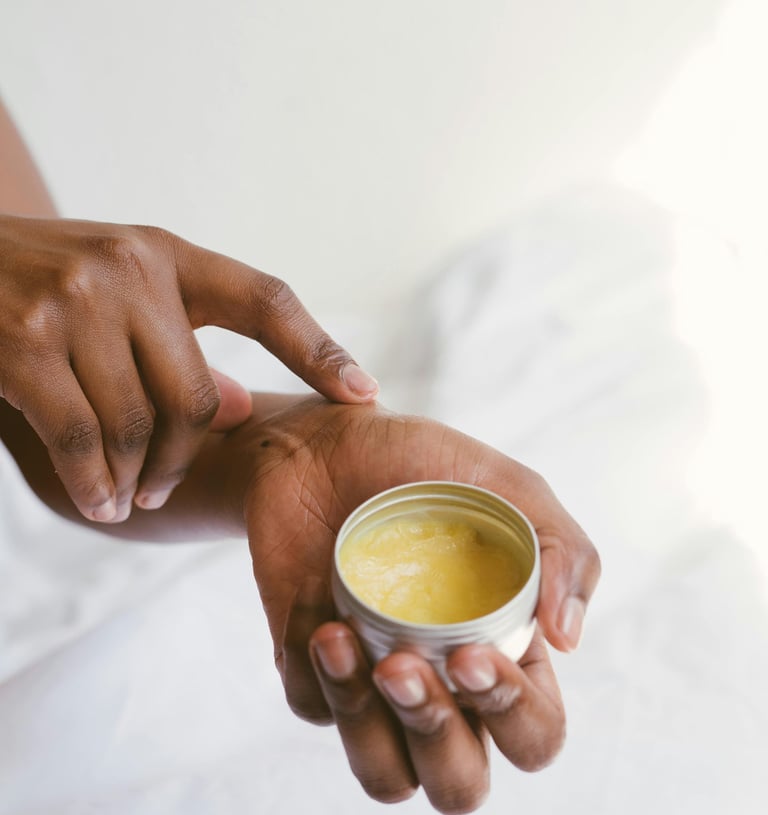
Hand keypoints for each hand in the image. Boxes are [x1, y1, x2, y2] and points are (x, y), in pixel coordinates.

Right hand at [0, 216, 377, 522]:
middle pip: (196, 397)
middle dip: (181, 458)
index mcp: (167, 254)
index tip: (364, 396)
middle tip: (158, 488)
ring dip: (136, 478)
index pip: (266, 301)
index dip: (319, 350)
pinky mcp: (23, 343)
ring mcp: (75, 303)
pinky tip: (101, 502)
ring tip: (128, 498)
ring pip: (138, 426)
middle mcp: (129, 269)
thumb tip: (237, 408)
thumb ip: (180, 345)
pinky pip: (83, 440)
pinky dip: (95, 484)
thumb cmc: (46, 282)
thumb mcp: (122, 292)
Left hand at [244, 397, 599, 811]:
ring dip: (363, 724)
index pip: (534, 731)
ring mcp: (377, 684)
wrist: (325, 445)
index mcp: (504, 649)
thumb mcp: (506, 487)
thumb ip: (563, 551)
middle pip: (460, 782)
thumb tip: (569, 638)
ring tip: (341, 638)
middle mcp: (444, 683)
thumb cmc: (421, 465)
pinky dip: (311, 663)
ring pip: (385, 775)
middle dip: (435, 737)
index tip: (469, 654)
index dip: (512, 715)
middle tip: (402, 663)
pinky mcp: (317, 673)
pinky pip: (313, 711)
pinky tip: (314, 599)